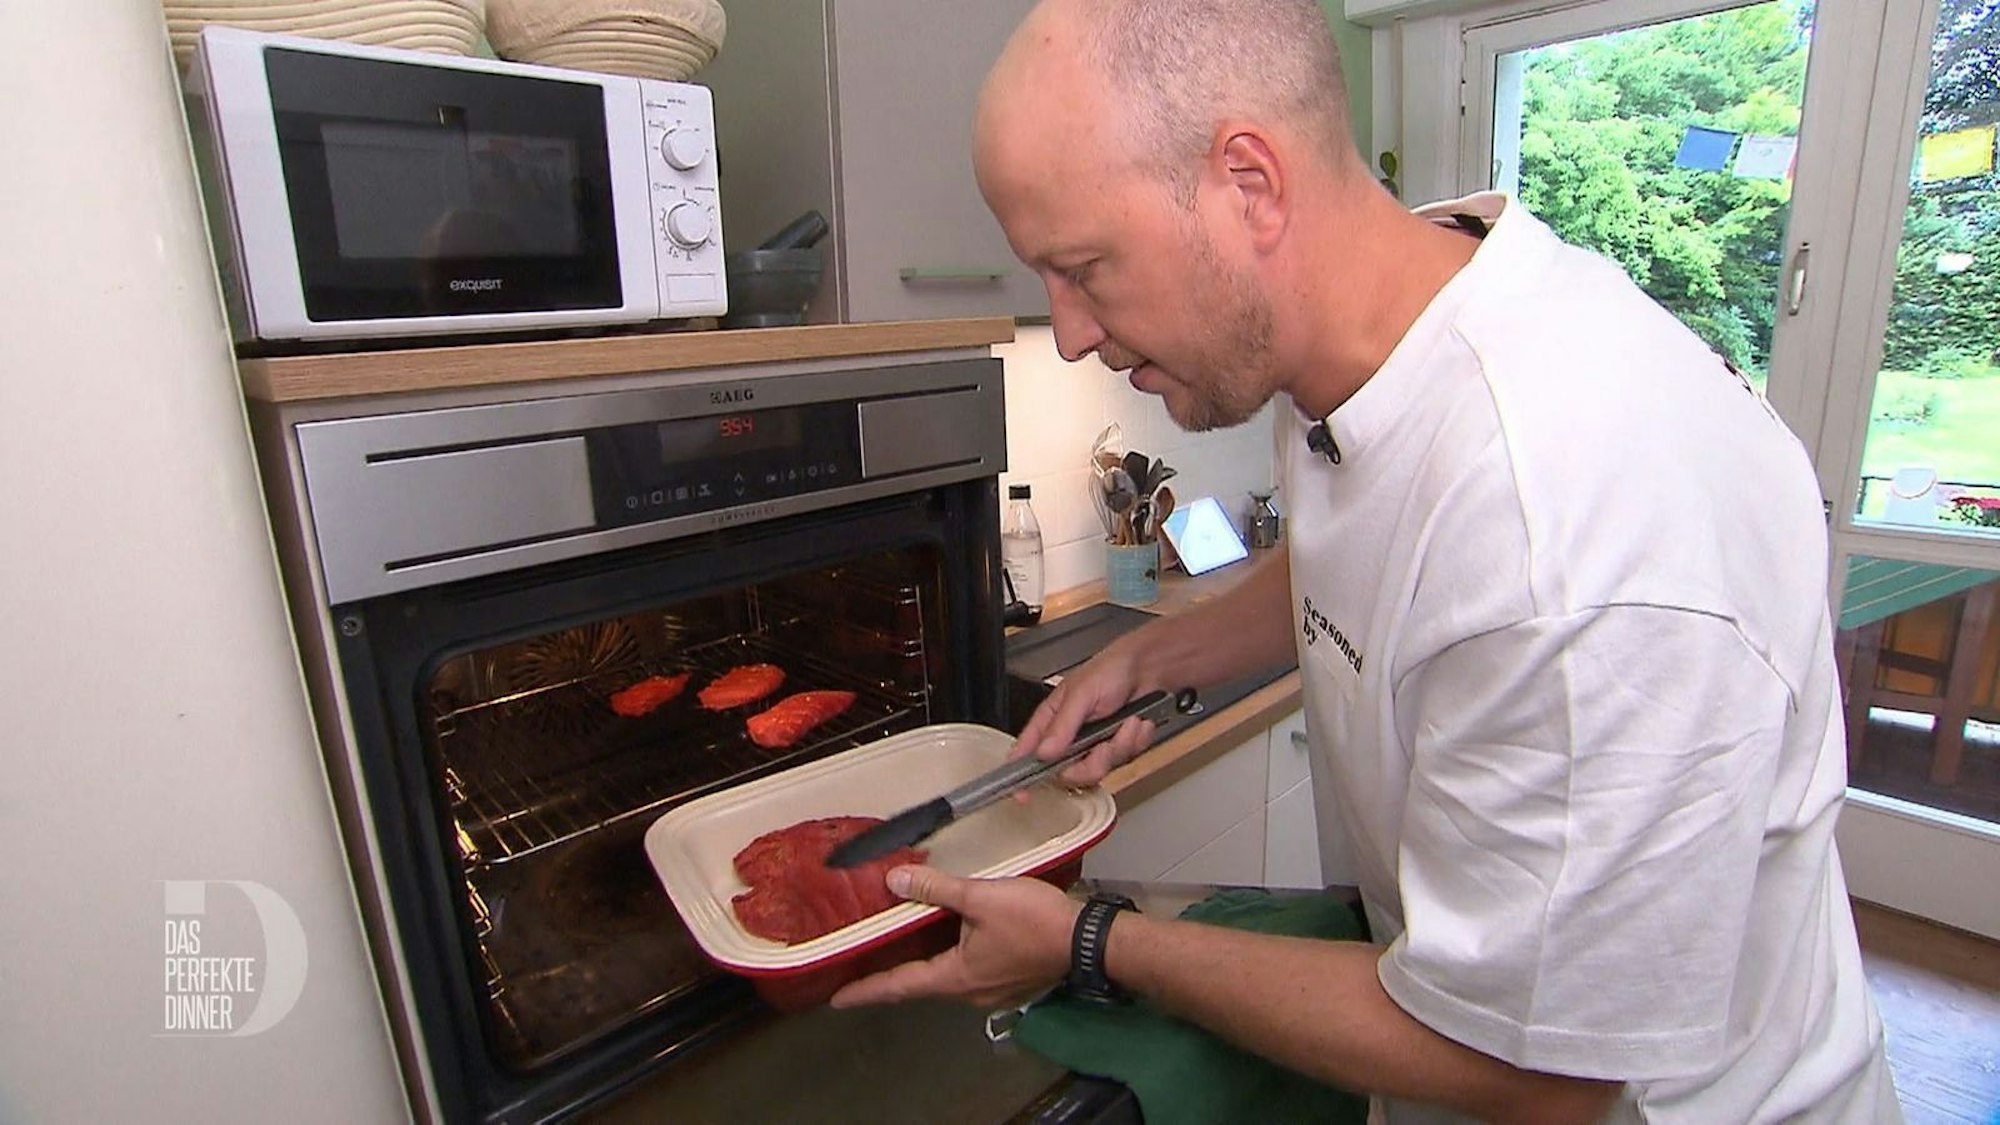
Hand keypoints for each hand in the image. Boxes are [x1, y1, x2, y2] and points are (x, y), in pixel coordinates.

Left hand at [827, 865, 1080, 1009]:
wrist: (1088, 939)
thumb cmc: (1033, 920)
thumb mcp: (981, 897)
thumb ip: (937, 889)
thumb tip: (895, 880)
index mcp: (956, 977)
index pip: (900, 987)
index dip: (867, 992)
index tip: (838, 1000)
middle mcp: (969, 992)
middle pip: (920, 985)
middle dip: (891, 978)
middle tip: (862, 969)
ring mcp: (991, 990)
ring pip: (945, 978)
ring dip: (921, 967)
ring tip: (898, 950)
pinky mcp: (1009, 980)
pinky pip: (967, 972)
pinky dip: (947, 959)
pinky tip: (946, 940)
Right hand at [1013, 641, 1159, 785]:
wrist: (1149, 668)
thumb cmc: (1110, 670)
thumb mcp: (1081, 693)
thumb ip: (1062, 726)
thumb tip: (1044, 752)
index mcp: (1051, 720)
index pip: (1028, 751)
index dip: (1022, 776)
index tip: (1022, 795)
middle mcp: (1069, 737)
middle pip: (1068, 772)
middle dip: (1092, 763)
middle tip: (1104, 746)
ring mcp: (1093, 746)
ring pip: (1099, 769)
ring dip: (1119, 746)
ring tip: (1128, 723)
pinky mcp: (1116, 749)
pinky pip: (1123, 761)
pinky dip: (1135, 741)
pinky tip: (1137, 723)